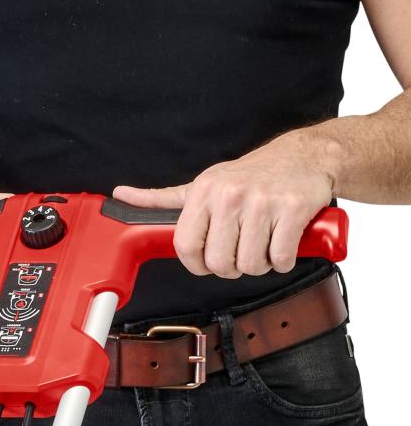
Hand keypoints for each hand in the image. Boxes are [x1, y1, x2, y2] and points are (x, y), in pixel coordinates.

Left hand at [113, 131, 337, 278]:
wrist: (304, 156)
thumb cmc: (249, 176)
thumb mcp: (201, 183)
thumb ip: (162, 198)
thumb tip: (121, 196)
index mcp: (203, 192)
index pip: (185, 246)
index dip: (196, 265)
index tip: (207, 264)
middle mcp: (229, 195)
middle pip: (219, 262)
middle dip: (231, 268)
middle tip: (240, 255)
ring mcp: (262, 202)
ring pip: (250, 264)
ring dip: (259, 266)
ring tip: (262, 246)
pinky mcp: (292, 209)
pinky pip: (280, 257)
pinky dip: (282, 261)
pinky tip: (282, 245)